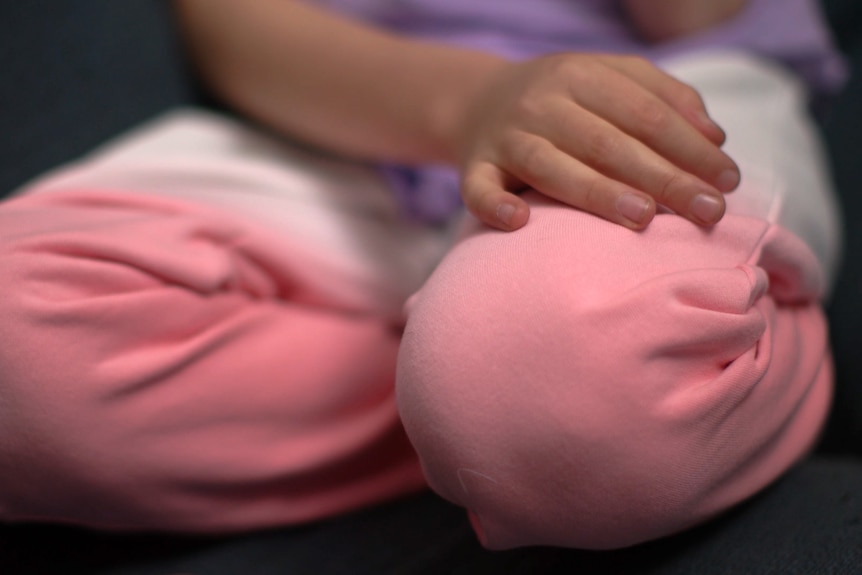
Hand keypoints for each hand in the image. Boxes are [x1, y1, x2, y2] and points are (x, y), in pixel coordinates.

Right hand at [455, 53, 739, 230]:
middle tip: (708, 212)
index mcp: (580, 74)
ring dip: (597, 192)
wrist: (481, 102)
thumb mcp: (610, 78)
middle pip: (608, 143)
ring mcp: (506, 137)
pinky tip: (520, 221)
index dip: (689, 147)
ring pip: (552, 167)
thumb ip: (663, 97)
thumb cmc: (562, 98)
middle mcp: (541, 103)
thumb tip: (714, 138)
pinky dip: (495, 205)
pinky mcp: (475, 168)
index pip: (645, 113)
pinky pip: (479, 189)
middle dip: (663, 178)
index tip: (727, 181)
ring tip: (643, 218)